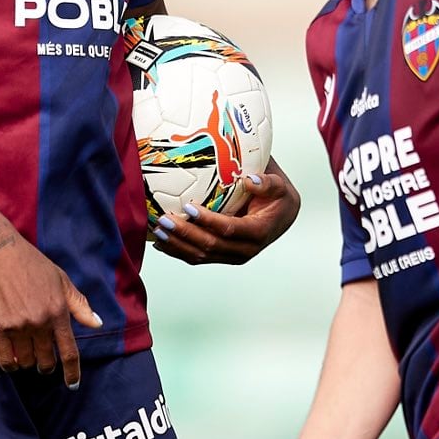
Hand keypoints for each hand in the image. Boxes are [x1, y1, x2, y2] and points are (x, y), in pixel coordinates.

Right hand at [0, 230, 100, 385]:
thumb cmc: (32, 264)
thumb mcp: (62, 280)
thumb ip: (79, 305)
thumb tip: (97, 323)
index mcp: (58, 312)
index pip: (69, 352)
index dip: (72, 372)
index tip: (73, 384)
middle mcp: (40, 322)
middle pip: (46, 361)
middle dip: (46, 365)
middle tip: (43, 361)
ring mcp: (18, 326)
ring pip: (26, 362)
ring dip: (27, 362)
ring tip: (26, 353)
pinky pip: (5, 359)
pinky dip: (11, 364)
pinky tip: (12, 360)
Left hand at [149, 168, 300, 265]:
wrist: (281, 215)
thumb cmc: (277, 196)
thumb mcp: (279, 185)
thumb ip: (268, 182)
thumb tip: (250, 180)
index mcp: (258, 232)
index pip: (229, 230)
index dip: (208, 221)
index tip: (189, 208)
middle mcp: (245, 250)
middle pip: (210, 246)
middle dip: (185, 234)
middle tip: (164, 219)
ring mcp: (232, 257)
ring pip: (200, 256)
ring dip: (177, 245)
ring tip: (157, 231)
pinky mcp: (222, 257)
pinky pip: (197, 258)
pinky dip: (177, 251)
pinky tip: (160, 242)